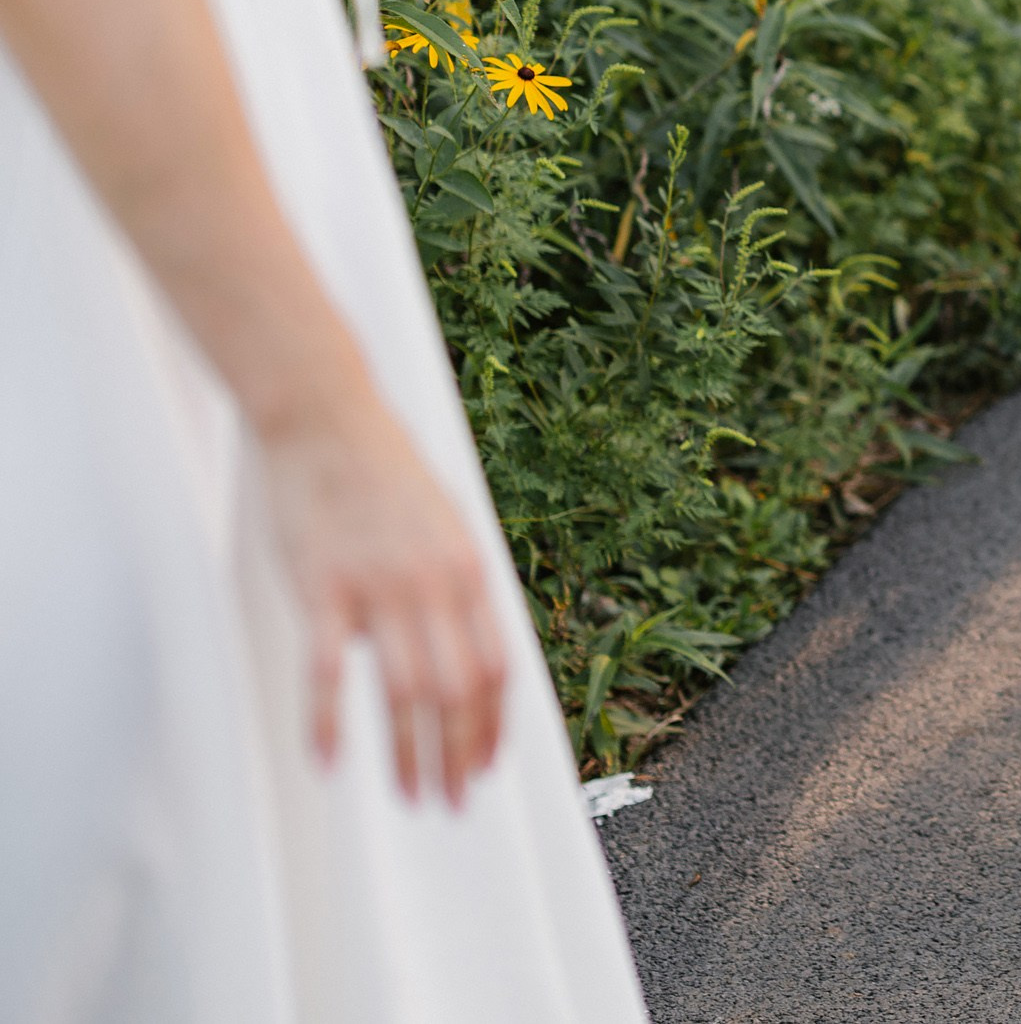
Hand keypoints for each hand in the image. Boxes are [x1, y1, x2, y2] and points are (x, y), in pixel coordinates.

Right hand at [261, 392, 507, 807]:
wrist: (328, 418)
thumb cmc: (385, 474)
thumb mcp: (446, 526)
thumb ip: (457, 586)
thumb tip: (469, 643)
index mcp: (470, 571)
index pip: (497, 667)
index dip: (495, 724)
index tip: (489, 766)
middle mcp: (434, 584)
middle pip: (460, 690)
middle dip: (462, 754)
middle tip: (456, 802)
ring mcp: (379, 587)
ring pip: (406, 691)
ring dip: (411, 754)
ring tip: (412, 796)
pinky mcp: (322, 587)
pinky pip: (327, 671)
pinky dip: (330, 722)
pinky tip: (330, 761)